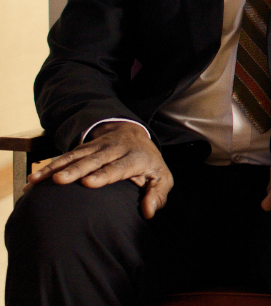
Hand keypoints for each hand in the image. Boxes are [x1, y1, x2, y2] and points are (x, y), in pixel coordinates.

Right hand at [24, 121, 172, 218]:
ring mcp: (97, 147)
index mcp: (134, 158)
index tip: (88, 183)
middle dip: (75, 169)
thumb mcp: (162, 177)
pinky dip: (48, 167)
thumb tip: (149, 212)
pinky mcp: (83, 148)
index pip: (117, 167)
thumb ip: (158, 195)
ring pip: (74, 156)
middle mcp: (113, 150)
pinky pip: (65, 157)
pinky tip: (33, 179)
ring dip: (55, 167)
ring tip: (36, 180)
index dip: (103, 174)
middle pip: (93, 160)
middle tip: (59, 180)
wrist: (134, 133)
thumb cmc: (149, 163)